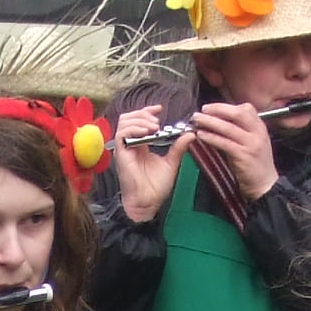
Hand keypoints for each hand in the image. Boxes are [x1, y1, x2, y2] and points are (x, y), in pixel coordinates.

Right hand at [111, 104, 185, 223]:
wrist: (148, 201)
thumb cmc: (156, 186)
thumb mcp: (171, 162)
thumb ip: (178, 147)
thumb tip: (189, 134)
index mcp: (141, 144)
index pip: (138, 120)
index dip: (147, 111)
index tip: (160, 109)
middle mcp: (131, 144)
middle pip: (129, 117)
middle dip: (143, 113)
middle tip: (157, 119)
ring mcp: (124, 148)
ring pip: (124, 122)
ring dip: (140, 120)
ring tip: (154, 126)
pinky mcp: (121, 153)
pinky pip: (122, 134)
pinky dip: (134, 129)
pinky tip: (147, 132)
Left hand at [185, 98, 278, 199]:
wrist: (266, 185)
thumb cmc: (255, 166)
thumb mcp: (251, 143)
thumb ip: (238, 131)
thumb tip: (217, 122)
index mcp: (260, 128)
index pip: (246, 108)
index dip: (227, 106)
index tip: (212, 107)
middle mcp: (258, 133)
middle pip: (238, 113)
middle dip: (218, 109)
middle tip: (203, 110)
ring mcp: (252, 144)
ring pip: (229, 127)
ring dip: (210, 122)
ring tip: (197, 120)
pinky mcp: (244, 156)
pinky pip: (225, 143)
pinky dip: (211, 137)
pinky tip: (202, 135)